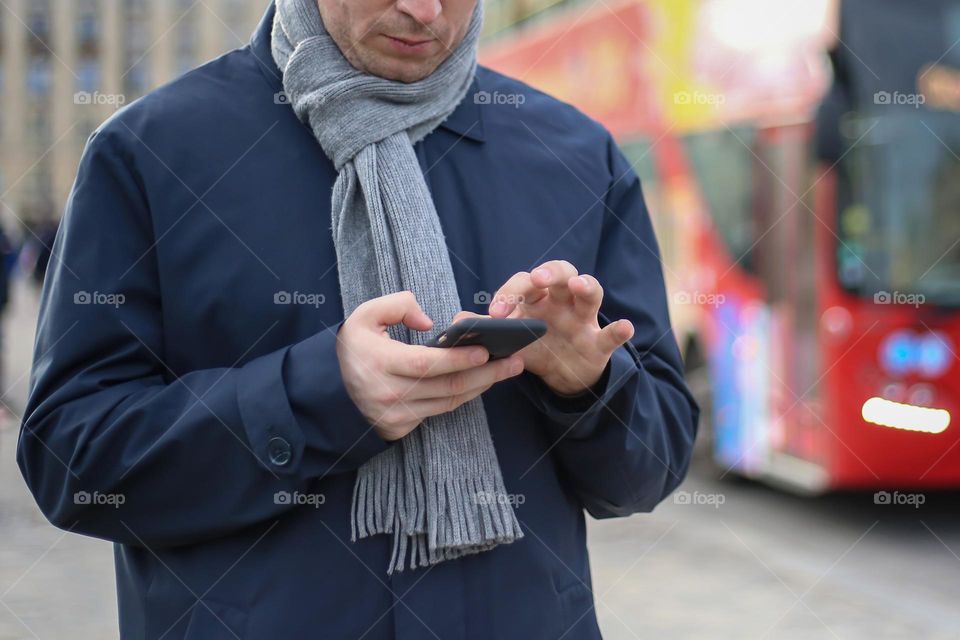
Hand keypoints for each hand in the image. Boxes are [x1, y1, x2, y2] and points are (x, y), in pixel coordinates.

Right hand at [336, 291, 524, 440]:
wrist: (332, 392)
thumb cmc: (355, 349)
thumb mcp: (364, 315)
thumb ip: (397, 306)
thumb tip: (429, 323)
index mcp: (379, 363)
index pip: (426, 364)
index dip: (457, 359)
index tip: (485, 350)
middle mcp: (390, 394)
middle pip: (447, 386)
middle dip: (486, 373)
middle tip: (514, 360)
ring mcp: (398, 415)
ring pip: (449, 402)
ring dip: (482, 385)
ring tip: (507, 368)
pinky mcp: (403, 428)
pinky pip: (442, 410)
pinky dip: (465, 396)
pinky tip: (483, 381)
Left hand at [487, 260, 633, 395]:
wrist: (561, 376)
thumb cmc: (533, 347)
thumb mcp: (509, 340)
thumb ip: (487, 330)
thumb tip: (458, 321)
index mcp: (535, 298)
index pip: (523, 283)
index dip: (509, 294)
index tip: (494, 314)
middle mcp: (561, 302)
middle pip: (560, 273)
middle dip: (549, 273)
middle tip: (536, 280)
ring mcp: (583, 320)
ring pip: (591, 293)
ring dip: (586, 286)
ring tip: (579, 286)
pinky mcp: (599, 343)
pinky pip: (611, 334)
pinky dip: (619, 330)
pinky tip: (624, 327)